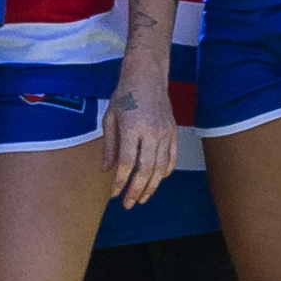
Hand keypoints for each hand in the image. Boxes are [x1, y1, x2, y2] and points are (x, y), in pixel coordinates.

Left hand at [99, 76, 173, 205]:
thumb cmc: (125, 95)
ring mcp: (166, 133)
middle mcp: (152, 132)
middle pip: (146, 170)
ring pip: (161, 168)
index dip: (120, 182)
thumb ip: (109, 145)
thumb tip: (106, 170)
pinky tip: (157, 180)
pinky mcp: (174, 132)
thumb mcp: (110, 117)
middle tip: (128, 204)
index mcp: (132, 128)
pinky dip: (165, 172)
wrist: (148, 76)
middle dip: (136, 190)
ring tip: (142, 198)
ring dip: (152, 186)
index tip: (114, 194)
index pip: (126, 162)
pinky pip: (172, 158)